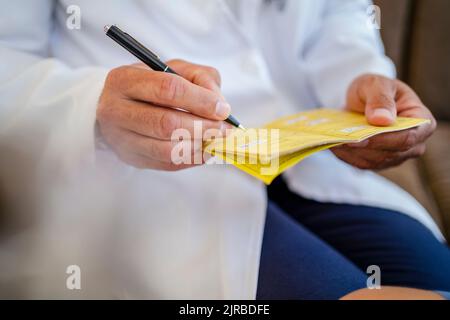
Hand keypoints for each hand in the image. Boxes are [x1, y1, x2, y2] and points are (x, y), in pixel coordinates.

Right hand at [97, 60, 230, 169]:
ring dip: (199, 145)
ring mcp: (122, 139)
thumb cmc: (151, 85)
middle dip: (202, 127)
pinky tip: (206, 150)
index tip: (222, 109)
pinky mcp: (133, 158)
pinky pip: (168, 164)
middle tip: (224, 128)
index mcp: (125, 80)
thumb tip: (219, 104)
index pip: (168, 89)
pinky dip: (193, 158)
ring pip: (167, 149)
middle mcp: (117, 111)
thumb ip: (200, 78)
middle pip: (166, 123)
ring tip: (216, 138)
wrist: (119, 107)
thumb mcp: (174, 69)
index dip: (200, 100)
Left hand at [332, 74, 435, 169]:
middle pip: (390, 153)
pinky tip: (333, 145)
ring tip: (333, 140)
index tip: (360, 137)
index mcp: (422, 122)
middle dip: (364, 147)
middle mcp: (414, 144)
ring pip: (374, 161)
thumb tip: (383, 120)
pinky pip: (362, 164)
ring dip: (352, 153)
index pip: (408, 137)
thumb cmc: (375, 88)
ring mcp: (396, 155)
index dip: (384, 139)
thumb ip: (381, 99)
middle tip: (341, 140)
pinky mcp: (378, 162)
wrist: (363, 98)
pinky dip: (346, 156)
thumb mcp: (377, 84)